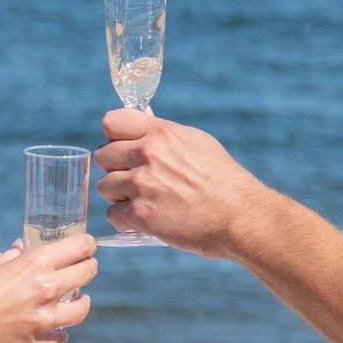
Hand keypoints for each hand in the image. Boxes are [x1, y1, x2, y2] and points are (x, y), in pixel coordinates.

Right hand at [0, 229, 98, 342]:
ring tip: (77, 301)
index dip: (86, 244)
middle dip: (88, 267)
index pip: (80, 247)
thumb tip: (21, 250)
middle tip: (84, 267)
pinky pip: (60, 339)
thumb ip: (10, 259)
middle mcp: (45, 290)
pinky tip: (56, 329)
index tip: (86, 245)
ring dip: (81, 302)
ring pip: (82, 309)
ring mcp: (43, 319)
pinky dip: (60, 334)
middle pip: (88, 272)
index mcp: (34, 264)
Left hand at [95, 110, 258, 255]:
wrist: (240, 216)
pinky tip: (143, 220)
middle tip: (133, 180)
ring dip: (117, 196)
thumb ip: (165, 137)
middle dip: (114, 169)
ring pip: (104, 186)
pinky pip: (113, 214)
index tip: (122, 149)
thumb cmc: (224, 181)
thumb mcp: (197, 143)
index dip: (113, 137)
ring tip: (141, 201)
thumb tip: (142, 136)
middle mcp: (147, 154)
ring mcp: (141, 184)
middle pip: (102, 155)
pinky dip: (125, 220)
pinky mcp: (140, 214)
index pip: (111, 122)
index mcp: (161, 133)